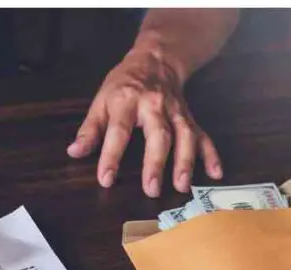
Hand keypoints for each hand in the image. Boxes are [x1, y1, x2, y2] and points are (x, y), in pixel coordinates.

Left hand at [67, 49, 221, 196]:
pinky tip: (215, 173)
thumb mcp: (101, 100)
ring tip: (182, 186)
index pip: (118, 130)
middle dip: (156, 162)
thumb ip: (90, 129)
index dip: (110, 155)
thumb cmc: (124, 84)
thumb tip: (74, 152)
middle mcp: (154, 106)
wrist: (157, 59)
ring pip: (185, 136)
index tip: (106, 179)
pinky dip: (211, 154)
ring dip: (185, 162)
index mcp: (127, 101)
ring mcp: (176, 112)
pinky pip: (202, 135)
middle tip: (151, 189)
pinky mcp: (189, 118)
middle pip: (158, 135)